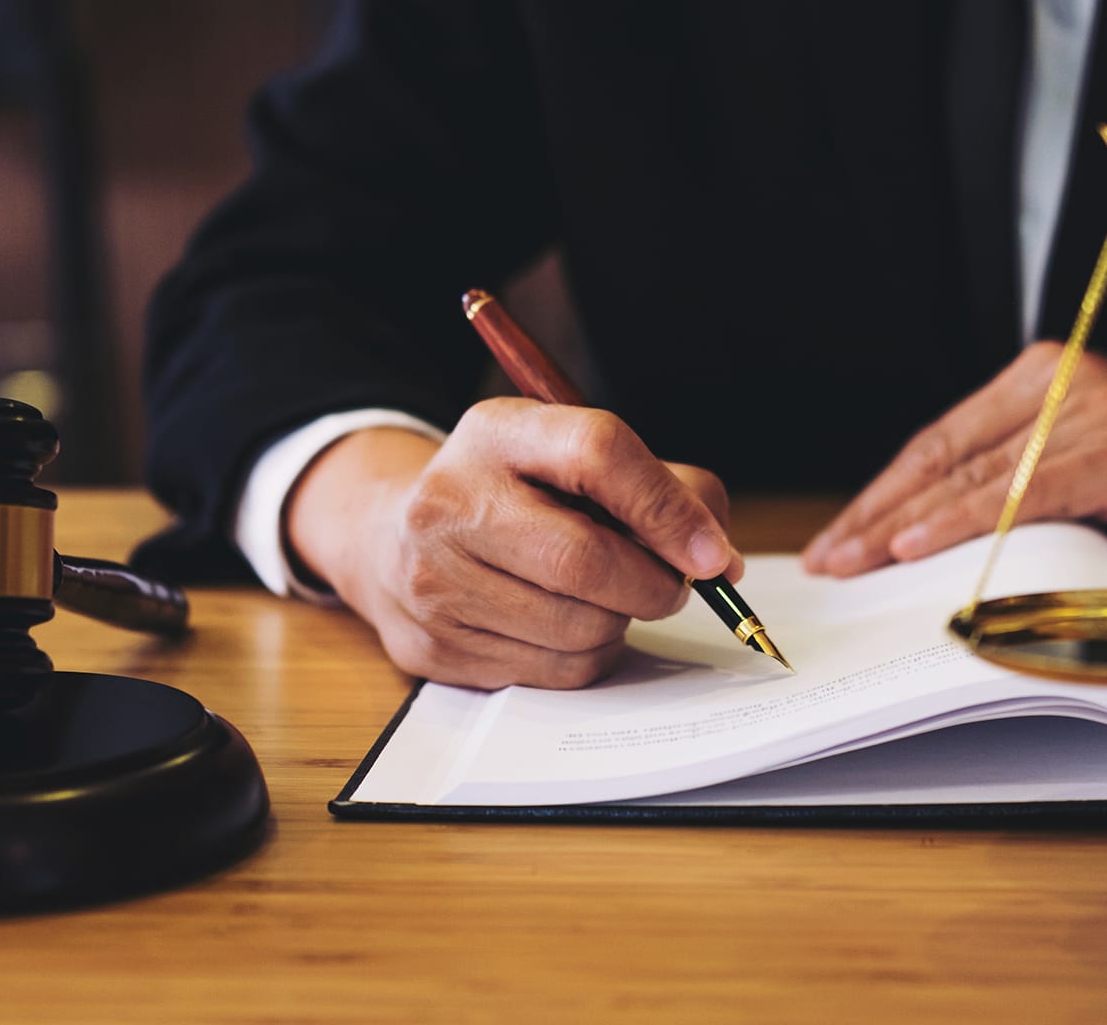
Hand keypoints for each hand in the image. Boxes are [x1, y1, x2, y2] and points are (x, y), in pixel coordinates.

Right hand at [286, 399, 740, 688]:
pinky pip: (554, 672)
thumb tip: (717, 557)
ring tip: (606, 597)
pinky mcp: (434, 648)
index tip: (713, 552)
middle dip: (655, 584)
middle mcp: (450, 502)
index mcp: (496, 434)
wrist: (390, 538)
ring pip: (579, 628)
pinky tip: (568, 624)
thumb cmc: (512, 494)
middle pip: (586, 560)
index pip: (598, 453)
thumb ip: (656, 486)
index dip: (669, 507)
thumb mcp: (569, 455)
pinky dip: (587, 655)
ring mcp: (434, 581)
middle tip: (673, 584)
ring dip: (621, 622)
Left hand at [802, 342, 1106, 576]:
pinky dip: (962, 521)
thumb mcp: (1104, 467)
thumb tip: (948, 535)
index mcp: (1047, 377)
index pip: (943, 440)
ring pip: (970, 474)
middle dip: (875, 511)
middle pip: (941, 454)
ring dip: (900, 523)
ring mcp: (1089, 410)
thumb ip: (1035, 479)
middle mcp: (1060, 380)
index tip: (840, 535)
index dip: (884, 491)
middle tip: (826, 557)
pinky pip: (1021, 491)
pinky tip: (913, 546)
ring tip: (850, 560)